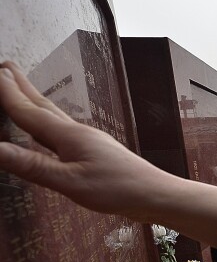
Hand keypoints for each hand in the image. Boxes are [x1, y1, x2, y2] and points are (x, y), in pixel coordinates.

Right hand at [0, 62, 166, 215]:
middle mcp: (78, 133)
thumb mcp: (71, 182)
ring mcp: (89, 142)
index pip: (30, 112)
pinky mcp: (96, 153)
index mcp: (70, 136)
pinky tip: (47, 134)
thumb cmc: (119, 189)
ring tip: (20, 92)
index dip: (9, 94)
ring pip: (53, 118)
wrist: (157, 195)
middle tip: (5, 67)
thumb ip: (34, 166)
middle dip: (21, 87)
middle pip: (43, 106)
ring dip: (34, 103)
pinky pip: (63, 134)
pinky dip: (47, 127)